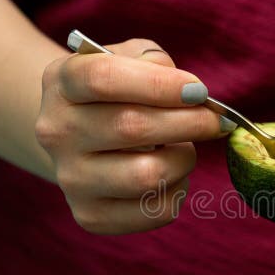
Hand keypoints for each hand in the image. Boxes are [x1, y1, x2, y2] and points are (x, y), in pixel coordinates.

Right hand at [35, 38, 232, 233]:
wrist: (79, 137)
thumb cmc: (117, 92)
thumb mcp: (127, 59)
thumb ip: (155, 63)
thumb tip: (191, 94)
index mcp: (61, 83)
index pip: (104, 78)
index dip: (159, 84)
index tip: (198, 91)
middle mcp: (57, 132)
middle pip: (132, 128)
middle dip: (190, 123)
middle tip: (216, 121)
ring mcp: (70, 178)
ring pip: (147, 175)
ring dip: (184, 159)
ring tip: (184, 147)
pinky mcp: (90, 215)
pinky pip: (154, 210)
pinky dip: (178, 190)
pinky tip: (172, 174)